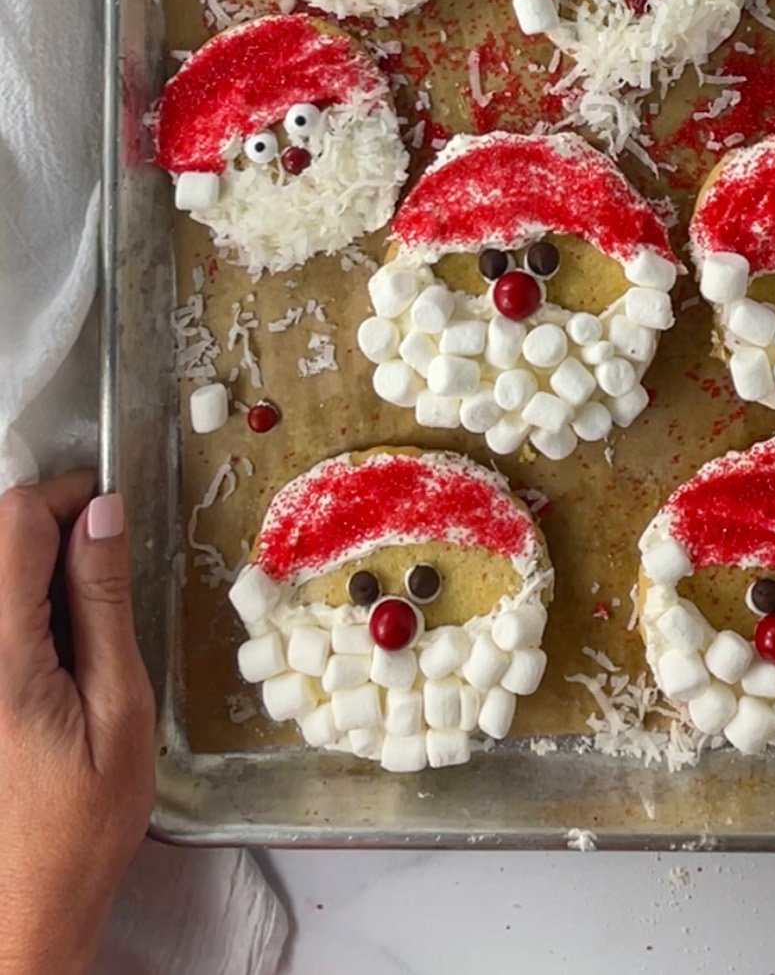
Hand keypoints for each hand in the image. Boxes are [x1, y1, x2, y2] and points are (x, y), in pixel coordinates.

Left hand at [0, 473, 153, 974]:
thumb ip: (104, 603)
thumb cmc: (79, 828)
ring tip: (74, 625)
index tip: (111, 516)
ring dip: (30, 574)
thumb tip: (105, 514)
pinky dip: (15, 614)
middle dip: (50, 531)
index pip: (15, 520)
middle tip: (102, 571)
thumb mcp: (118, 709)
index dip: (67, 498)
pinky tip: (42, 658)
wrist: (17, 916)